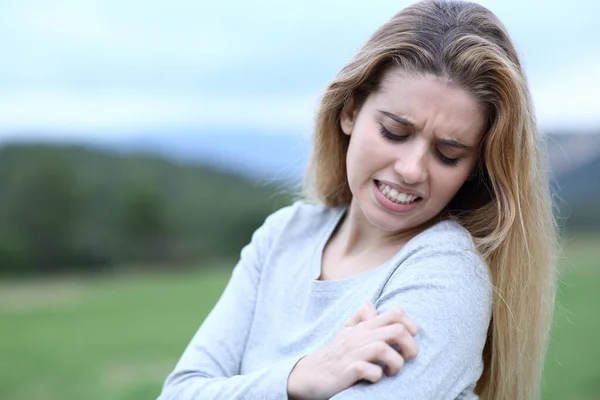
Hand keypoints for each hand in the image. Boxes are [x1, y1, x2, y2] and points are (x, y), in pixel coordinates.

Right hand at [287, 303, 418, 399]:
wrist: (308, 374)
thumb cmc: (335, 354)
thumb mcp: (348, 331)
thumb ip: (362, 318)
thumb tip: (373, 306)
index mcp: (364, 326)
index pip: (396, 313)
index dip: (411, 326)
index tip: (408, 342)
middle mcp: (359, 337)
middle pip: (397, 330)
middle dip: (410, 347)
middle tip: (405, 359)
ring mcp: (352, 353)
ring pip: (383, 348)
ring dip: (395, 363)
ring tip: (391, 372)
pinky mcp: (346, 372)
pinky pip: (369, 370)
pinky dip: (376, 376)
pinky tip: (374, 378)